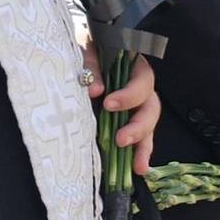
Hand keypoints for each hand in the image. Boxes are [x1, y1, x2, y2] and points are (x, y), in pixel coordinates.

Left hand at [87, 53, 160, 174]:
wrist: (68, 59)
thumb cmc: (80, 51)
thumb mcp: (83, 50)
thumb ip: (90, 66)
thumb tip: (95, 89)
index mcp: (132, 66)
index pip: (142, 80)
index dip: (129, 93)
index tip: (108, 104)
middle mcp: (139, 88)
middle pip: (151, 106)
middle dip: (138, 125)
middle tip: (120, 139)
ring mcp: (134, 108)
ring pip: (149, 126)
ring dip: (143, 145)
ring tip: (136, 165)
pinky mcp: (127, 124)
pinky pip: (140, 139)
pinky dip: (140, 154)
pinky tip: (139, 169)